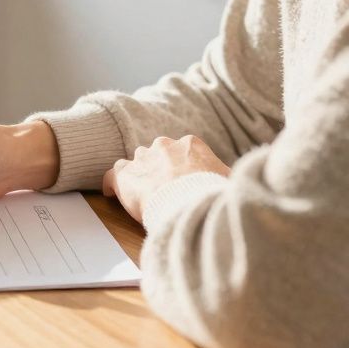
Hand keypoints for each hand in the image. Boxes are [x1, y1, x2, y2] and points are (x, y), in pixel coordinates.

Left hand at [102, 135, 229, 222]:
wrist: (192, 203)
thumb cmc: (213, 193)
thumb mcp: (229, 180)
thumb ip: (226, 177)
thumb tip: (237, 182)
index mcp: (191, 144)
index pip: (181, 150)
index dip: (180, 166)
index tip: (180, 179)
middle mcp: (164, 146)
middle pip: (156, 154)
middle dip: (158, 169)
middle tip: (162, 190)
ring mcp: (142, 159)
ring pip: (134, 163)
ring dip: (137, 176)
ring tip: (140, 194)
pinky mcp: (125, 175)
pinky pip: (112, 176)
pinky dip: (111, 184)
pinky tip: (112, 194)